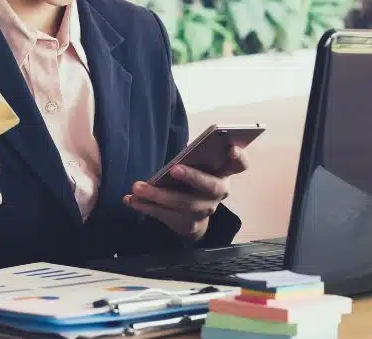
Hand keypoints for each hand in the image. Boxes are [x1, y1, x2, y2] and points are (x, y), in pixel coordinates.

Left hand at [124, 145, 248, 240]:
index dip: (238, 156)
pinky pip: (166, 216)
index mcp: (224, 172)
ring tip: (137, 187)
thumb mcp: (197, 165)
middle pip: (210, 186)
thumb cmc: (193, 178)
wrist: (192, 214)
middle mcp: (219, 193)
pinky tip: (130, 200)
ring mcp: (204, 211)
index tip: (230, 147)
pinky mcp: (187, 225)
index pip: (240, 165)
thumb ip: (195, 155)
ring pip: (183, 203)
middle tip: (173, 168)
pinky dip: (146, 207)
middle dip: (192, 177)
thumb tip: (187, 146)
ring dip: (158, 195)